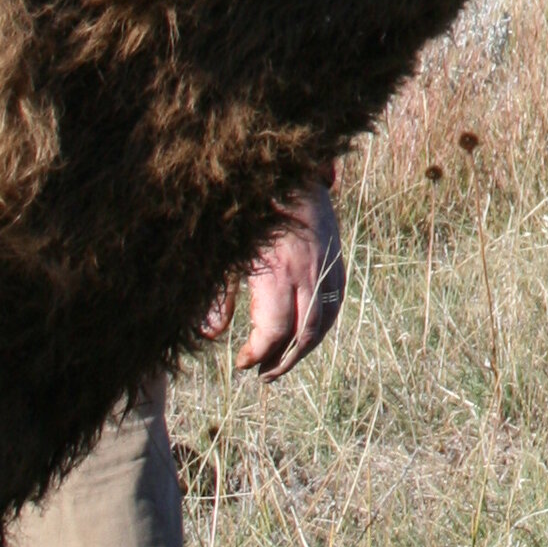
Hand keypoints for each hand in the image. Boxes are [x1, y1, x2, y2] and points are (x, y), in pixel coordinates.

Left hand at [199, 182, 345, 380]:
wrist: (288, 172)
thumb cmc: (250, 213)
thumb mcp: (226, 253)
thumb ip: (218, 296)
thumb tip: (211, 335)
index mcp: (279, 271)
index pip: (275, 330)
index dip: (257, 353)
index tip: (241, 361)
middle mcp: (308, 272)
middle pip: (304, 334)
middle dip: (284, 360)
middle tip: (263, 374)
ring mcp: (327, 266)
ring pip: (325, 322)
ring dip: (305, 348)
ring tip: (283, 361)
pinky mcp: (336, 260)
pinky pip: (336, 303)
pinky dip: (322, 326)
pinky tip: (305, 335)